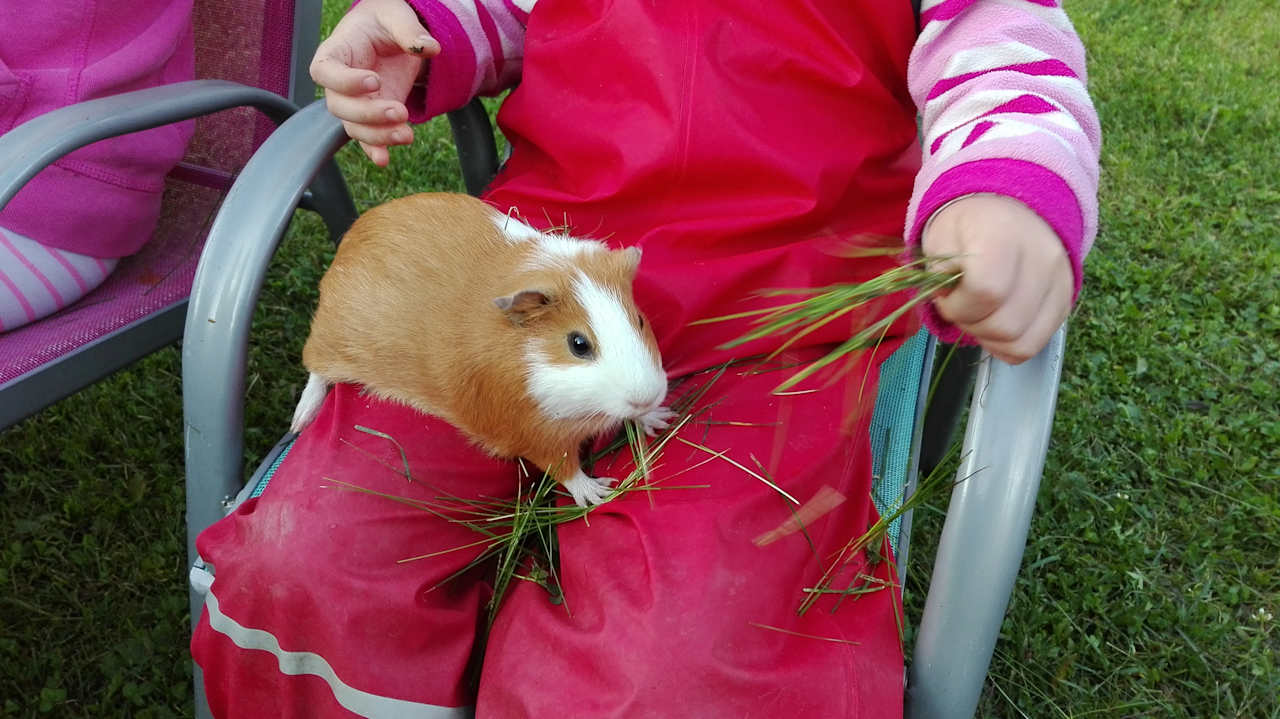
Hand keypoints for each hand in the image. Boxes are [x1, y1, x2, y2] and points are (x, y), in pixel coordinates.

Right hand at [308, 0, 439, 165]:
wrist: (392, 35)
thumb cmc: (385, 20)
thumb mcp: (395, 14)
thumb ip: (408, 30)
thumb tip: (428, 48)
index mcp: (335, 53)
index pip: (324, 71)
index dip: (344, 81)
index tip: (374, 80)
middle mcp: (339, 83)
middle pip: (339, 107)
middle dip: (368, 114)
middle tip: (400, 110)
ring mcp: (355, 103)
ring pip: (354, 128)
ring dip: (378, 136)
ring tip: (406, 135)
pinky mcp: (373, 117)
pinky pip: (367, 139)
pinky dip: (375, 150)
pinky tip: (385, 159)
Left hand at [921, 194, 1072, 364]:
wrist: (1011, 209)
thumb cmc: (969, 226)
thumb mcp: (940, 236)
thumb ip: (937, 271)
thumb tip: (948, 298)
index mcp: (1005, 237)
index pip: (986, 292)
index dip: (957, 305)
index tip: (947, 294)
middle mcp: (1042, 260)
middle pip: (1004, 325)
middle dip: (971, 324)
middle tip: (962, 305)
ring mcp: (1060, 283)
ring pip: (1021, 342)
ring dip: (989, 338)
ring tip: (979, 314)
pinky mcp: (1065, 302)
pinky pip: (1035, 344)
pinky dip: (1008, 345)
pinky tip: (995, 324)